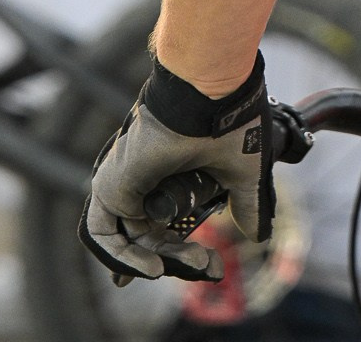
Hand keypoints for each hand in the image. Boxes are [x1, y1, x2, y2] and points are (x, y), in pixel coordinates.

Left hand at [79, 53, 272, 285]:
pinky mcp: (110, 183)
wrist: (209, 91)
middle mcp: (145, 178)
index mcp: (171, 174)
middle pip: (151, 238)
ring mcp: (125, 181)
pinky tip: (155, 268)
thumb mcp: (242, 174)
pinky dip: (122, 257)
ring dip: (161, 260)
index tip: (210, 267)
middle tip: (210, 266)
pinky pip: (103, 233)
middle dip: (181, 259)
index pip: (164, 225)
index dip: (179, 252)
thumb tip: (257, 235)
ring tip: (195, 263)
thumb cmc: (230, 120)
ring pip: (130, 239)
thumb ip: (246, 205)